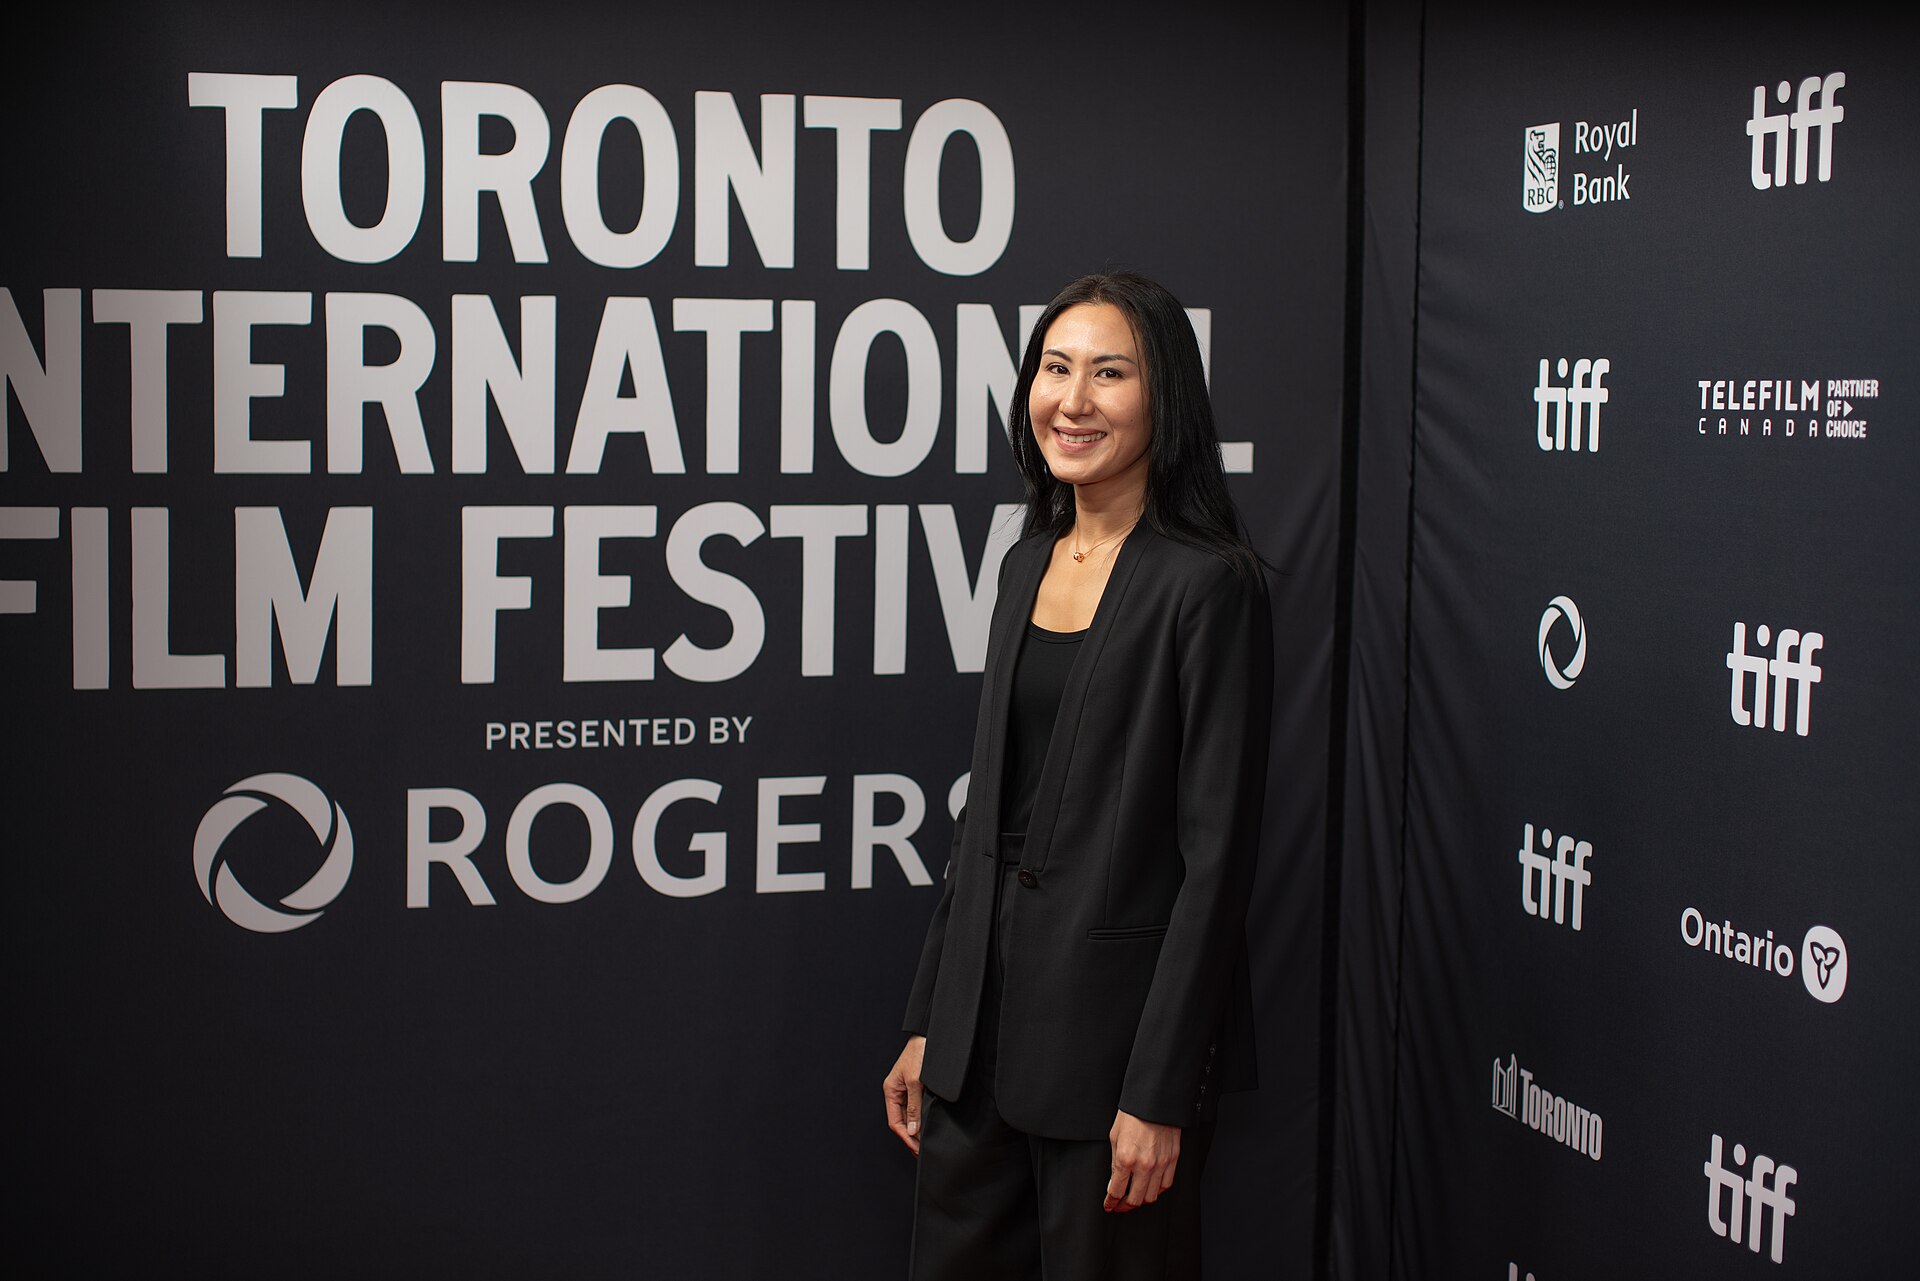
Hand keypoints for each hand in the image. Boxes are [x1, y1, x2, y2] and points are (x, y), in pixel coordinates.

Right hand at [883, 1036, 927, 1155]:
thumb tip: (913, 1130)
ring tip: (926, 1143)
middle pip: (902, 1121)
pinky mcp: (916, 1086)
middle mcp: (896, 1092)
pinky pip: (916, 1107)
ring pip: (909, 1115)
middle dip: (911, 1137)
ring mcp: (906, 1089)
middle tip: (923, 1151)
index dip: (906, 1138)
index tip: (916, 1149)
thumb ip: (914, 1106)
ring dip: (917, 1129)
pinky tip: (929, 1126)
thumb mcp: (916, 1081)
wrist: (929, 1036)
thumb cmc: (919, 1053)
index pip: (895, 1122)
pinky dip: (921, 1118)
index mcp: (891, 1091)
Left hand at [1105, 1110, 1180, 1211]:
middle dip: (1125, 1206)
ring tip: (1135, 1198)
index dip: (1111, 1202)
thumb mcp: (1115, 1137)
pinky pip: (1166, 1185)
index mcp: (1126, 1159)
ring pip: (1152, 1196)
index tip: (1109, 1205)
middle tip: (1120, 1206)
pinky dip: (1157, 1191)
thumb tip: (1114, 1182)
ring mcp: (1161, 1164)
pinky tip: (1150, 1188)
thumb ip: (1115, 1163)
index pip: (1117, 1191)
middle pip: (1135, 1199)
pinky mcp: (1173, 1160)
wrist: (1154, 1100)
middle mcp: (1145, 1165)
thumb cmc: (1132, 1115)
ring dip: (1141, 1200)